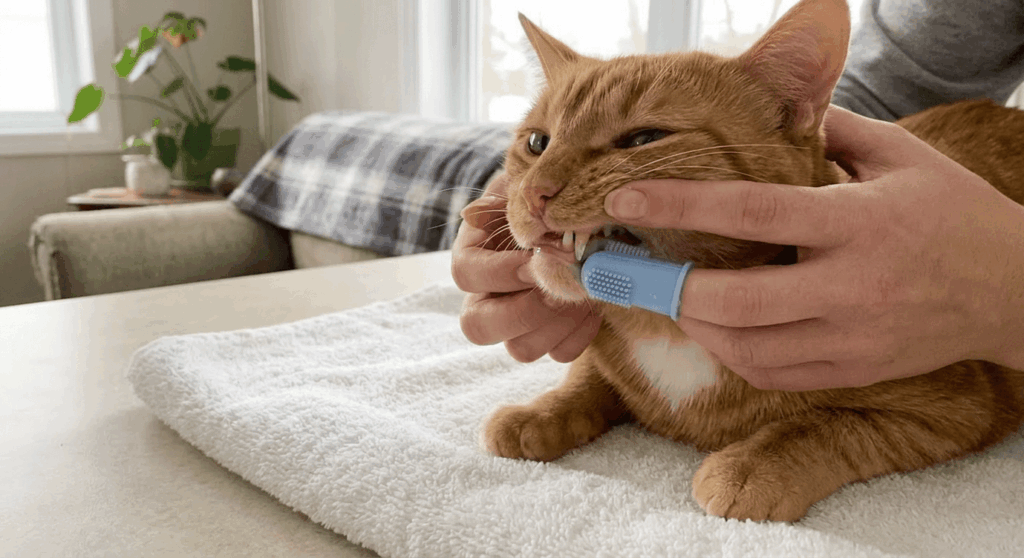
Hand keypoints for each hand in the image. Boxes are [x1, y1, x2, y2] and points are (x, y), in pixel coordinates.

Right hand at [452, 173, 601, 362]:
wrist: (582, 207)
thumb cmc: (550, 190)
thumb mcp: (529, 182)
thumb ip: (513, 195)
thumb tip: (483, 213)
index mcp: (473, 254)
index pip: (464, 275)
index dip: (499, 273)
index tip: (535, 259)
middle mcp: (486, 295)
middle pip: (478, 327)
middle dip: (523, 312)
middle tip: (558, 290)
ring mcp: (517, 322)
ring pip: (519, 350)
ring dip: (555, 326)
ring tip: (584, 294)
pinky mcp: (551, 336)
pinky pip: (558, 354)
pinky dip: (579, 335)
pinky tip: (594, 306)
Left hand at [604, 106, 1023, 390]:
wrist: (1013, 290)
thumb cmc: (953, 213)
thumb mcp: (902, 156)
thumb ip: (834, 131)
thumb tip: (772, 110)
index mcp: (859, 221)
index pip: (752, 212)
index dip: (679, 205)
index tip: (624, 198)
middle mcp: (853, 286)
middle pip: (737, 301)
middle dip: (670, 288)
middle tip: (630, 271)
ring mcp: (854, 337)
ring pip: (747, 349)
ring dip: (694, 326)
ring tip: (671, 298)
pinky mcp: (855, 370)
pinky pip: (773, 375)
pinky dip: (731, 354)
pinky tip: (715, 329)